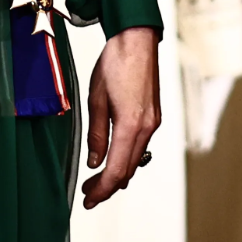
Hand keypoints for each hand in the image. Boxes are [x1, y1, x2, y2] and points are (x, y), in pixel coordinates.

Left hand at [82, 25, 160, 208]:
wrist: (136, 41)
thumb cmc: (114, 64)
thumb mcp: (96, 99)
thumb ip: (96, 133)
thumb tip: (95, 162)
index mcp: (131, 125)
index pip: (116, 170)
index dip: (101, 189)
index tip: (87, 199)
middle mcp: (147, 128)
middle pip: (128, 170)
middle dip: (107, 186)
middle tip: (88, 193)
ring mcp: (153, 124)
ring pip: (135, 160)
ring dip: (117, 174)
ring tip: (96, 180)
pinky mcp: (154, 117)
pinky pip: (140, 147)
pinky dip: (126, 158)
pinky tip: (113, 158)